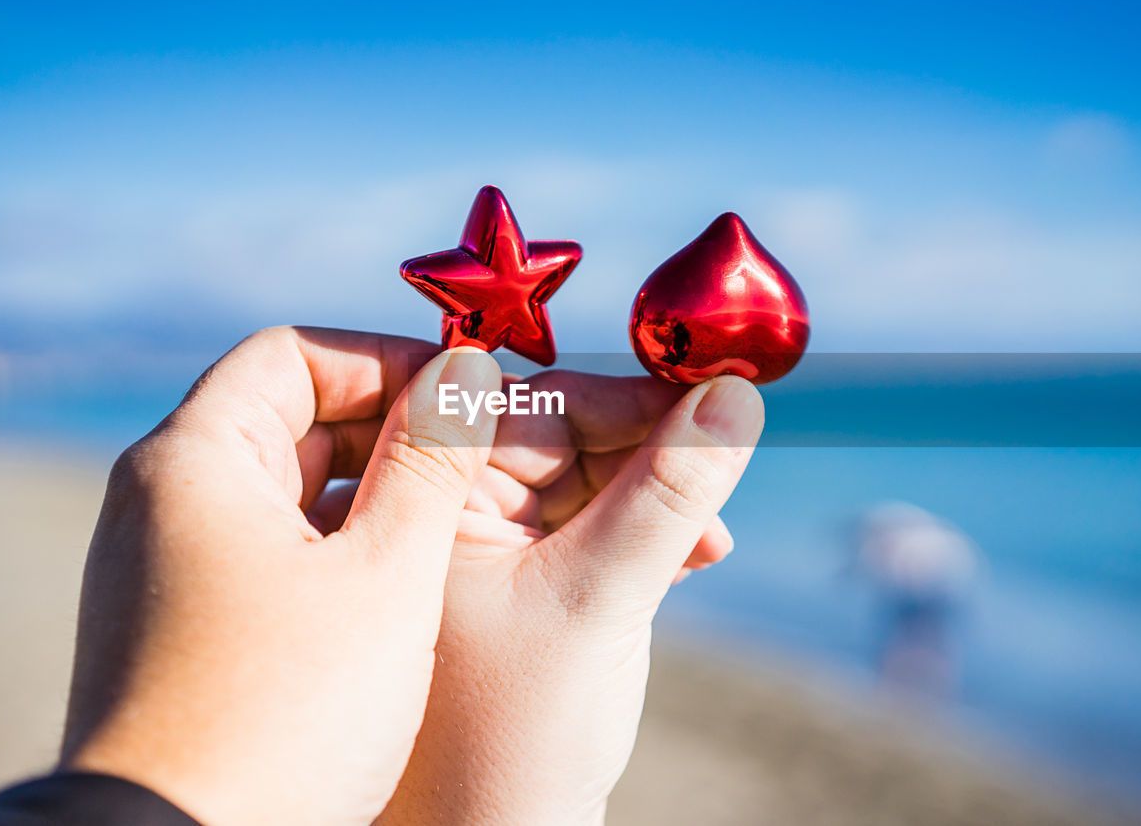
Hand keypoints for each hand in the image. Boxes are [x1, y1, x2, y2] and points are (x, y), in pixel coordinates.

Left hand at [60, 327, 502, 825]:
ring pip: (289, 486)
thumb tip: (467, 371)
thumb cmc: (284, 715)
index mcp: (195, 460)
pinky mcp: (186, 621)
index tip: (465, 393)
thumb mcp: (388, 577)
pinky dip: (340, 542)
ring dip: (375, 488)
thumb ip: (432, 463)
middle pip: (291, 415)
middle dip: (393, 427)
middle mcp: (166, 499)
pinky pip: (272, 546)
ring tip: (458, 517)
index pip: (294, 353)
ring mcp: (170, 564)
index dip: (388, 360)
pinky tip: (406, 580)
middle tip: (479, 455)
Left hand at [376, 370, 763, 824]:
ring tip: (708, 545)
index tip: (704, 397)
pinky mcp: (499, 594)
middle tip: (716, 471)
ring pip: (568, 483)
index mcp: (408, 501)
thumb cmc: (502, 747)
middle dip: (638, 454)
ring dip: (647, 501)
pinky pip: (569, 532)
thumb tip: (732, 396)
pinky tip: (685, 563)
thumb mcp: (593, 597)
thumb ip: (665, 491)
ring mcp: (458, 557)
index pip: (511, 400)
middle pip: (546, 433)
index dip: (612, 393)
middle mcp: (419, 515)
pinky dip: (629, 540)